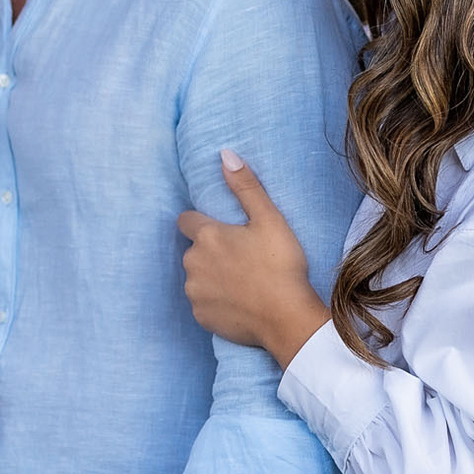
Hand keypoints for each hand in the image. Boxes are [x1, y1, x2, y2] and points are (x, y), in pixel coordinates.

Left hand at [178, 149, 329, 368]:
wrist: (287, 318)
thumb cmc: (281, 265)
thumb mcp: (269, 219)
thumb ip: (245, 186)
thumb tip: (225, 155)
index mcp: (206, 236)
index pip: (186, 220)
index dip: (203, 223)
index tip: (225, 231)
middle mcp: (192, 262)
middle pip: (194, 250)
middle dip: (211, 251)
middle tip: (243, 258)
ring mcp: (194, 291)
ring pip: (197, 277)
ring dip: (212, 276)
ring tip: (244, 281)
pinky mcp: (200, 316)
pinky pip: (203, 302)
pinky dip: (216, 301)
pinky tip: (240, 302)